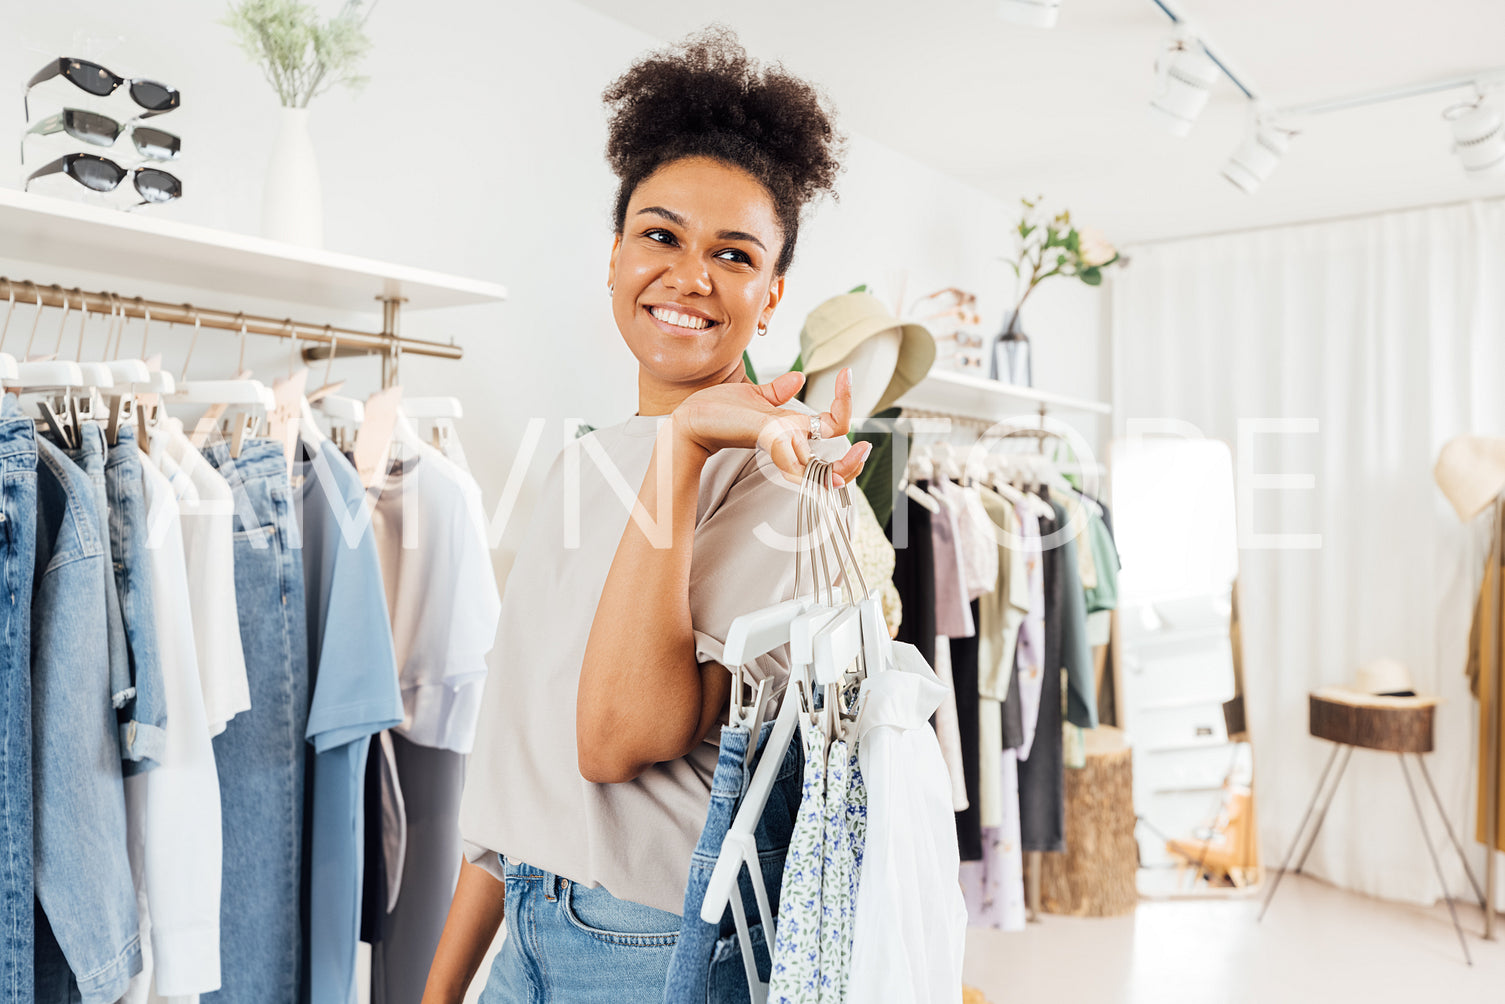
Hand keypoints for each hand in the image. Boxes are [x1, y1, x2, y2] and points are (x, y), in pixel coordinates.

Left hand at [672, 368, 871, 485]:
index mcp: (791, 429)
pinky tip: (803, 438)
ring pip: (817, 467)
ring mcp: (778, 446)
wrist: (690, 418)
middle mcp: (789, 443)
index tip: (846, 373)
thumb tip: (799, 377)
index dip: (845, 405)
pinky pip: (793, 451)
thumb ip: (778, 391)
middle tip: (865, 449)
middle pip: (834, 468)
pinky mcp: (765, 439)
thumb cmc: (718, 410)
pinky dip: (801, 449)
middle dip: (854, 464)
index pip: (833, 427)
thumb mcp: (756, 397)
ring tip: (854, 438)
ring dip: (839, 462)